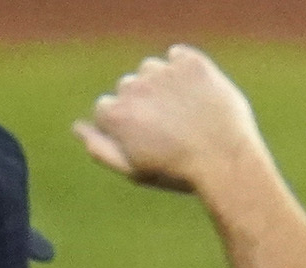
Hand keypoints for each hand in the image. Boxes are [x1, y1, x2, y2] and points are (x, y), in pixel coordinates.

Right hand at [75, 45, 268, 195]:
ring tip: (188, 114)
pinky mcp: (191, 63)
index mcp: (116, 114)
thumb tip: (77, 127)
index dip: (129, 127)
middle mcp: (134, 87)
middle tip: (173, 131)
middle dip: (145, 105)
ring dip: (163, 85)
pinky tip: (200, 95)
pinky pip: (179, 56)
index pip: (107, 108)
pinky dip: (186, 70)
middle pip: (129, 87)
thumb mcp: (135, 170)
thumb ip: (101, 148)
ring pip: (152, 69)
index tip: (150, 141)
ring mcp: (163, 72)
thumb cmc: (180, 173)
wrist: (228, 163)